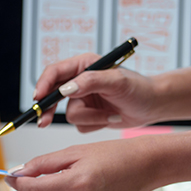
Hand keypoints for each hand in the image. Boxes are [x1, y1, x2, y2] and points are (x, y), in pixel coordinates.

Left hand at [5, 136, 160, 190]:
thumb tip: (18, 173)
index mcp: (82, 182)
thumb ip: (44, 163)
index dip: (21, 182)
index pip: (38, 188)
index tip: (8, 177)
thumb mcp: (76, 151)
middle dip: (46, 183)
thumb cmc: (113, 154)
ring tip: (84, 178)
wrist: (147, 166)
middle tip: (64, 169)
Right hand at [34, 53, 159, 132]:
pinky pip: (79, 125)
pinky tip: (109, 118)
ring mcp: (83, 99)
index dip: (43, 85)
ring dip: (90, 118)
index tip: (38, 98)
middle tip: (43, 122)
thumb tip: (66, 89)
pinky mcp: (88, 115)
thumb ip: (90, 82)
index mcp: (84, 65)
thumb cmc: (139, 89)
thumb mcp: (117, 81)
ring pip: (69, 114)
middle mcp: (80, 82)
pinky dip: (94, 125)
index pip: (55, 72)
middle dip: (49, 109)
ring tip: (110, 114)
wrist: (152, 107)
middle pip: (52, 95)